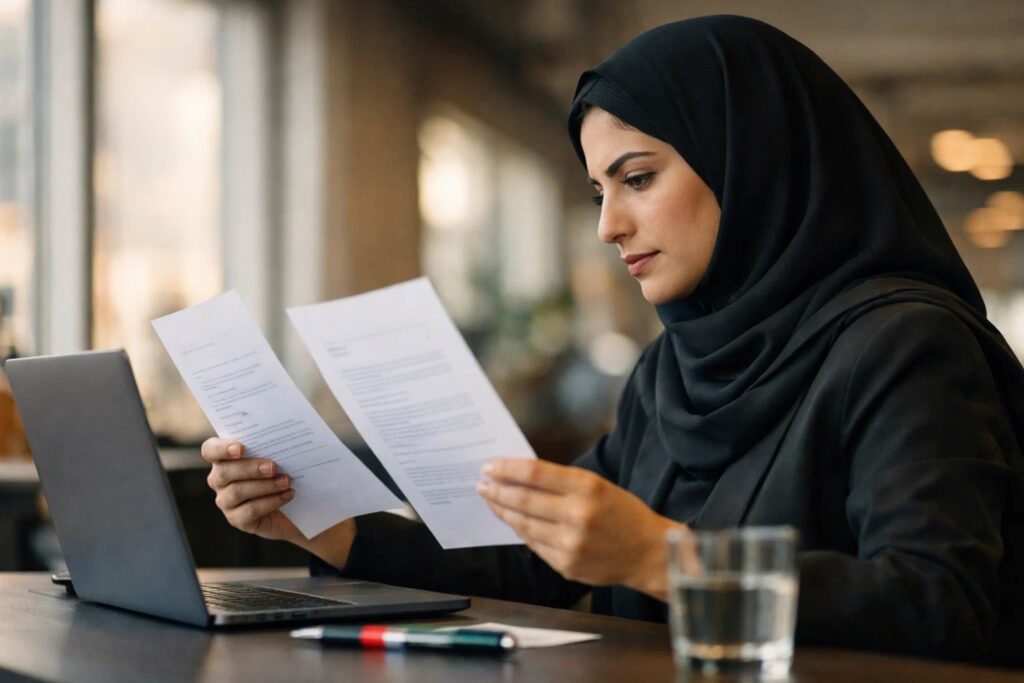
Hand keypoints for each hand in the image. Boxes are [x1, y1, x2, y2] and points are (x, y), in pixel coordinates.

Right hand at [201, 437, 300, 541]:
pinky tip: (287, 495)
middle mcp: (219, 480)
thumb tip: (283, 433)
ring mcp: (225, 501)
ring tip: (286, 481)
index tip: (240, 448)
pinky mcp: (237, 519)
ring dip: (264, 486)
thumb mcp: (277, 456)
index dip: (221, 448)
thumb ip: (272, 445)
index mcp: (224, 459)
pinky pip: (250, 510)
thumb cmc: (281, 472)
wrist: (293, 505)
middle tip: (272, 467)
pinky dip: (271, 502)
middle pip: (224, 472)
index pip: (210, 450)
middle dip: (249, 468)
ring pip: (237, 492)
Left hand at [477, 458, 685, 600]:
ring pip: (524, 524)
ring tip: (490, 500)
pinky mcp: (566, 565)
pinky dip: (519, 530)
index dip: (507, 469)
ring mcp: (570, 543)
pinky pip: (534, 544)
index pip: (535, 474)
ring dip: (502, 511)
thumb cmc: (622, 513)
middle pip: (524, 500)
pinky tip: (511, 520)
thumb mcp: (598, 485)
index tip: (489, 466)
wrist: (647, 553)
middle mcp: (577, 515)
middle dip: (497, 490)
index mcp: (587, 487)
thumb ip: (562, 481)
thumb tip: (520, 475)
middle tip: (482, 483)